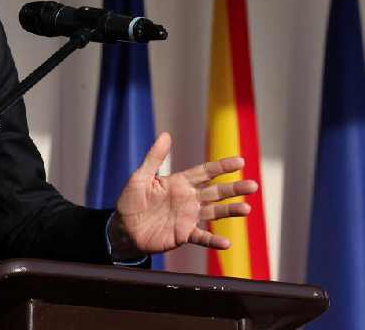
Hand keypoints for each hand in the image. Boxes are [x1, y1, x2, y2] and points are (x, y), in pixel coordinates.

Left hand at [107, 132, 257, 259]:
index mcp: (180, 183)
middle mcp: (188, 199)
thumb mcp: (140, 176)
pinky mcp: (183, 234)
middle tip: (253, 185)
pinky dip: (213, 240)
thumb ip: (154, 157)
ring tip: (247, 209)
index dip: (222, 167)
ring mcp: (188, 217)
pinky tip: (226, 242)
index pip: (205, 172)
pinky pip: (202, 237)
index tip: (240, 161)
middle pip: (216, 192)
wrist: (123, 228)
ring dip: (230, 211)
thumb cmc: (130, 201)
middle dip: (234, 188)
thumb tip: (165, 134)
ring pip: (214, 212)